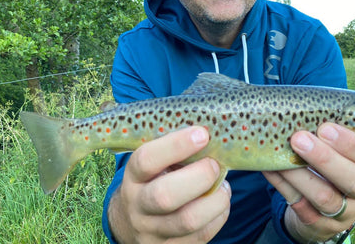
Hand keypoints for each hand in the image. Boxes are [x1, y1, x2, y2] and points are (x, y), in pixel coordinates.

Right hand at [107, 126, 231, 243]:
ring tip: (223, 185)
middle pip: (165, 196)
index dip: (176, 145)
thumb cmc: (152, 179)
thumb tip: (207, 122)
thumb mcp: (152, 161)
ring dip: (215, 200)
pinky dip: (219, 216)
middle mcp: (138, 206)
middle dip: (200, 176)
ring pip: (188, 220)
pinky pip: (201, 236)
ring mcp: (152, 231)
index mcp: (132, 176)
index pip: (146, 160)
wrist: (131, 221)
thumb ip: (172, 146)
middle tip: (215, 164)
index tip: (202, 134)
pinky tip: (219, 203)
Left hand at [263, 122, 354, 242]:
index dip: (348, 142)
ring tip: (280, 155)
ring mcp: (340, 212)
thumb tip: (302, 105)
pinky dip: (282, 184)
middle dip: (324, 158)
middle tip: (298, 138)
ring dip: (299, 173)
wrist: (315, 207)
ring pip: (323, 196)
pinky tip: (269, 168)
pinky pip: (299, 205)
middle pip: (351, 179)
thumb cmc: (323, 165)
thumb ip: (327, 132)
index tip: (325, 127)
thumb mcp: (332, 149)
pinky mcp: (318, 224)